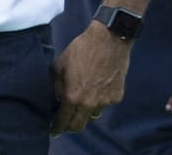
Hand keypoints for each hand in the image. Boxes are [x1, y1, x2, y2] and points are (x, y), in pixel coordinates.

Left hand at [51, 21, 132, 135]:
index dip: (57, 128)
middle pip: (79, 125)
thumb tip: (57, 98)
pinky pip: (105, 104)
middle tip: (65, 120)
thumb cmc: (80, 50)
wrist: (108, 41)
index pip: (63, 121)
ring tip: (82, 97)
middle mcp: (90, 104)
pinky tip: (97, 85)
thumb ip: (57, 85)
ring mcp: (106, 102)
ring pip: (93, 115)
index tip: (53, 131)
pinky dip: (99, 99)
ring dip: (85, 111)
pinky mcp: (117, 96)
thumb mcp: (59, 65)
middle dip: (70, 126)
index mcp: (73, 97)